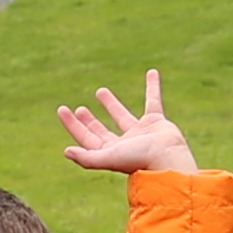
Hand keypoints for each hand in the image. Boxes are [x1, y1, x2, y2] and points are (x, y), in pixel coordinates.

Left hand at [56, 71, 196, 177]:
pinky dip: (153, 86)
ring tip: (100, 91)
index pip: (86, 137)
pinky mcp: (157, 122)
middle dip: (89, 120)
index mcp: (110, 152)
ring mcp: (140, 133)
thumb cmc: (139, 160)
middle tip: (80, 109)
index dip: (73, 124)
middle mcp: (124, 144)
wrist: (170, 159)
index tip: (62, 109)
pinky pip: (154, 100)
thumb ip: (87, 158)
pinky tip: (152, 72)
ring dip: (111, 104)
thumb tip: (66, 151)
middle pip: (101, 130)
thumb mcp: (109, 158)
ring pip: (122, 115)